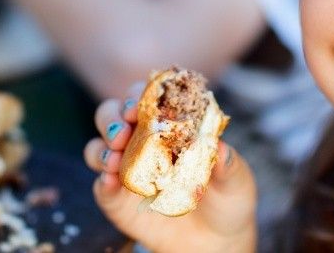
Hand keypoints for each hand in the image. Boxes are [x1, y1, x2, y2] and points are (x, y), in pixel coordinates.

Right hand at [84, 82, 256, 252]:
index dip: (140, 95)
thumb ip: (228, 163)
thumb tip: (219, 145)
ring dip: (102, 148)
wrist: (215, 241)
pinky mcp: (116, 199)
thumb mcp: (236, 181)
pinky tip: (111, 180)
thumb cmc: (227, 199)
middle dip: (112, 117)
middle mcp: (140, 142)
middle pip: (112, 115)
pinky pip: (101, 185)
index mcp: (168, 125)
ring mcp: (125, 169)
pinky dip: (102, 180)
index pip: (147, 98)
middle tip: (123, 131)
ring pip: (98, 147)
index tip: (141, 104)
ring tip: (114, 158)